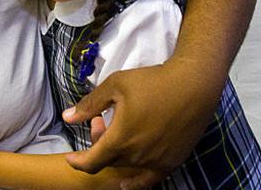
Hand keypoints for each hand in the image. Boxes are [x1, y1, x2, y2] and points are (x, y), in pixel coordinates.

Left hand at [63, 60, 221, 187]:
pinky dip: (135, 183)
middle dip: (99, 145)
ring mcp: (156, 161)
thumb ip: (89, 105)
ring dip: (118, 154)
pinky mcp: (172, 162)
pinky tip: (126, 184)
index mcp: (119, 140)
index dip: (78, 162)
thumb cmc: (153, 82)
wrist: (193, 85)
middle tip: (102, 122)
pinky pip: (149, 180)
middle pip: (109, 161)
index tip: (71, 158)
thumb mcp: (115, 86)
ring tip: (121, 129)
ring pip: (127, 167)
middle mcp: (137, 156)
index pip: (91, 162)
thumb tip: (67, 117)